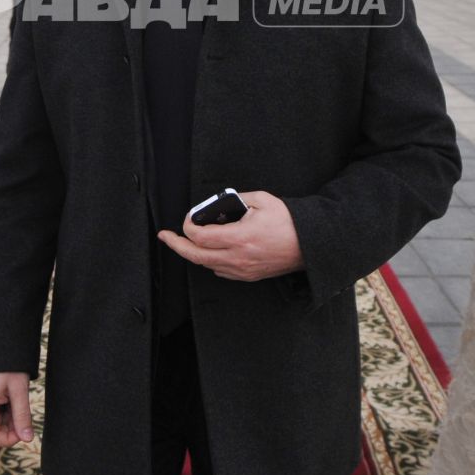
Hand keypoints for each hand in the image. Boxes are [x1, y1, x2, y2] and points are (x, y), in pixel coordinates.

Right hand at [0, 372, 33, 446]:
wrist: (1, 345)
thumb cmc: (10, 366)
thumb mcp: (19, 391)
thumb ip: (22, 416)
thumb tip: (28, 439)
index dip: (9, 439)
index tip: (23, 429)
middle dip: (9, 430)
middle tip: (23, 415)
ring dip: (8, 422)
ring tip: (17, 404)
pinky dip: (5, 415)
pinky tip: (12, 402)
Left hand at [157, 190, 302, 282]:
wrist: (309, 244)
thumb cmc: (288, 222)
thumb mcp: (262, 200)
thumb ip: (236, 199)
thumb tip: (217, 204)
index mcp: (240, 237)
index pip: (201, 237)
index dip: (188, 226)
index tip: (188, 218)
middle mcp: (238, 257)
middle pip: (196, 256)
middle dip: (176, 246)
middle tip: (165, 237)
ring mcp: (242, 270)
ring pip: (207, 265)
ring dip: (194, 253)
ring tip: (186, 241)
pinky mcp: (248, 276)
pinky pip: (220, 271)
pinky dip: (210, 261)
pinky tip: (210, 250)